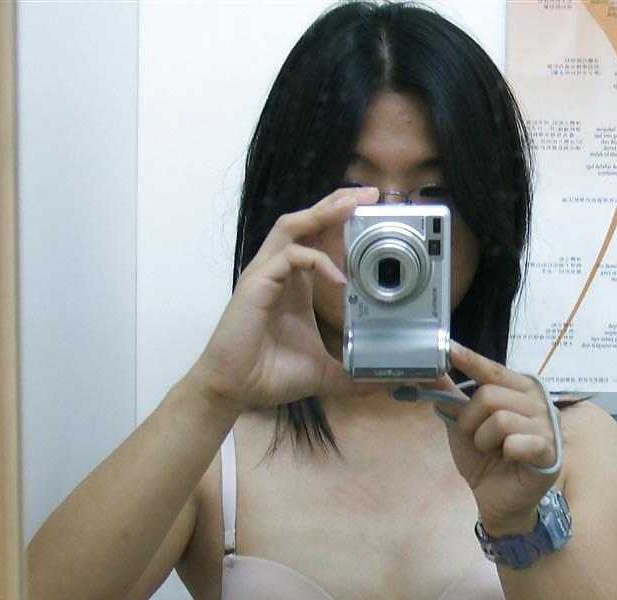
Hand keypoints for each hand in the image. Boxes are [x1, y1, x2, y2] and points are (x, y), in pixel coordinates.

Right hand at [192, 186, 379, 411]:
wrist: (236, 388)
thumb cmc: (269, 374)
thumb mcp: (324, 373)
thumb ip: (352, 375)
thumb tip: (380, 383)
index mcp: (295, 285)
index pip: (318, 239)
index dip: (342, 224)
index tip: (371, 217)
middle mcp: (280, 273)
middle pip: (306, 221)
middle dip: (336, 203)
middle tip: (369, 195)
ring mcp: (266, 275)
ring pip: (292, 226)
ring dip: (323, 212)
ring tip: (352, 204)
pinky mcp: (256, 284)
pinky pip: (289, 257)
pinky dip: (317, 261)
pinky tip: (339, 278)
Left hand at [434, 342, 560, 533]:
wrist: (496, 499)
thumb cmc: (485, 460)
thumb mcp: (462, 426)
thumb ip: (451, 399)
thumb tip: (433, 373)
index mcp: (518, 390)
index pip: (493, 370)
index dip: (471, 360)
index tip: (449, 349)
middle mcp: (537, 401)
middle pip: (490, 395)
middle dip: (471, 421)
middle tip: (478, 440)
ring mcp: (547, 425)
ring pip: (501, 419)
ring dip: (485, 441)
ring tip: (494, 452)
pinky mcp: (550, 450)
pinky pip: (517, 441)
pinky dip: (505, 453)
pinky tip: (510, 460)